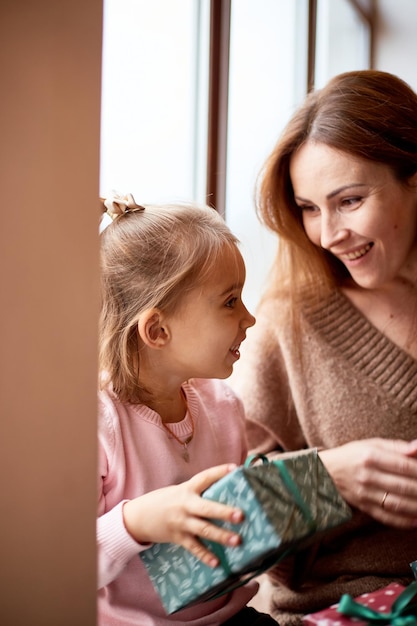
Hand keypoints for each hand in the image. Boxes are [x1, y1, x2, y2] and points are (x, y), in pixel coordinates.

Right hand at [123, 464, 243, 566]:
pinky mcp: (178, 537)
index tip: (235, 468)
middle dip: (224, 512)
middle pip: (207, 508)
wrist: (138, 517)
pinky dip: (205, 555)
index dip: (219, 472)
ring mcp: (181, 522)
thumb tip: (224, 494)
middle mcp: (185, 505)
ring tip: (237, 541)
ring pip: (203, 529)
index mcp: (187, 489)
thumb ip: (198, 493)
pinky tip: (216, 563)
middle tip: (241, 515)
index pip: (205, 478)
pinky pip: (194, 547)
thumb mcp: (179, 491)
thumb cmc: (164, 501)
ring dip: (221, 536)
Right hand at [319, 438, 416, 528]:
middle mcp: (368, 476)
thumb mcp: (372, 444)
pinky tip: (416, 521)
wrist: (326, 472)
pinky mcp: (364, 507)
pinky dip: (404, 521)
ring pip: (397, 504)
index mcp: (371, 456)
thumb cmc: (353, 455)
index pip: (404, 466)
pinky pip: (387, 517)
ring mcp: (365, 494)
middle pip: (403, 486)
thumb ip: (397, 446)